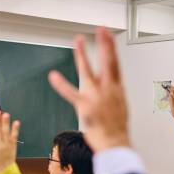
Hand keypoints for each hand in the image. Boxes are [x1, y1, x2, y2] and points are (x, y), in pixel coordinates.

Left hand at [48, 27, 128, 151]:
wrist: (115, 143)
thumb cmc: (117, 129)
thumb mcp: (120, 107)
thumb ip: (114, 93)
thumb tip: (113, 87)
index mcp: (117, 90)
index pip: (116, 64)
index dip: (111, 48)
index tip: (107, 34)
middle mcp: (109, 90)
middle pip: (107, 62)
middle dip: (104, 45)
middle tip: (100, 30)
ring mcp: (97, 97)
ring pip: (88, 72)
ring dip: (82, 55)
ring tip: (78, 42)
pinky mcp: (85, 107)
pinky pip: (71, 93)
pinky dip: (61, 85)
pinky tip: (53, 76)